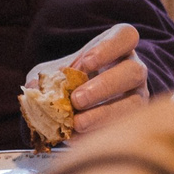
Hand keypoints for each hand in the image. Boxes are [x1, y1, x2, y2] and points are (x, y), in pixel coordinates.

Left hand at [30, 23, 148, 137]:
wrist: (76, 105)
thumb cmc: (69, 81)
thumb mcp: (54, 72)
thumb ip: (45, 77)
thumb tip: (34, 87)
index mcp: (118, 47)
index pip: (126, 36)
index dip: (108, 49)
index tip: (85, 64)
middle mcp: (134, 68)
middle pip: (134, 71)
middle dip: (104, 86)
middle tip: (77, 99)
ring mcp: (138, 95)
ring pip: (135, 102)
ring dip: (105, 113)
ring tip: (77, 123)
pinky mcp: (135, 120)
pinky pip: (125, 127)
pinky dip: (99, 132)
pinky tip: (78, 137)